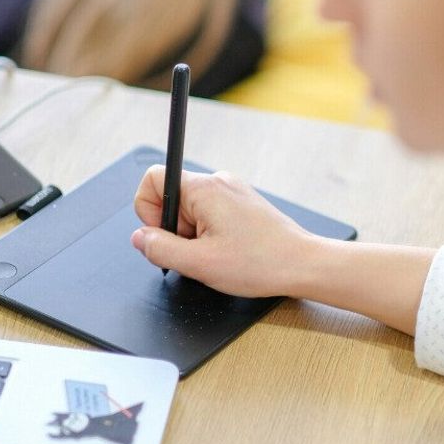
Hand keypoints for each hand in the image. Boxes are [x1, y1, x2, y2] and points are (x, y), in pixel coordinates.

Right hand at [131, 166, 316, 297]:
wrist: (304, 265)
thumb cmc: (260, 262)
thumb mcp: (199, 263)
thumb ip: (160, 248)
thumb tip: (139, 238)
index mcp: (204, 189)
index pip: (154, 178)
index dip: (148, 210)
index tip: (163, 235)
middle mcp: (218, 181)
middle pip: (171, 197)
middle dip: (173, 228)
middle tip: (196, 252)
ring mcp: (231, 191)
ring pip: (189, 208)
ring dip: (191, 234)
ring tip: (216, 254)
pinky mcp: (240, 203)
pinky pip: (207, 213)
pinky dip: (207, 233)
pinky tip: (226, 251)